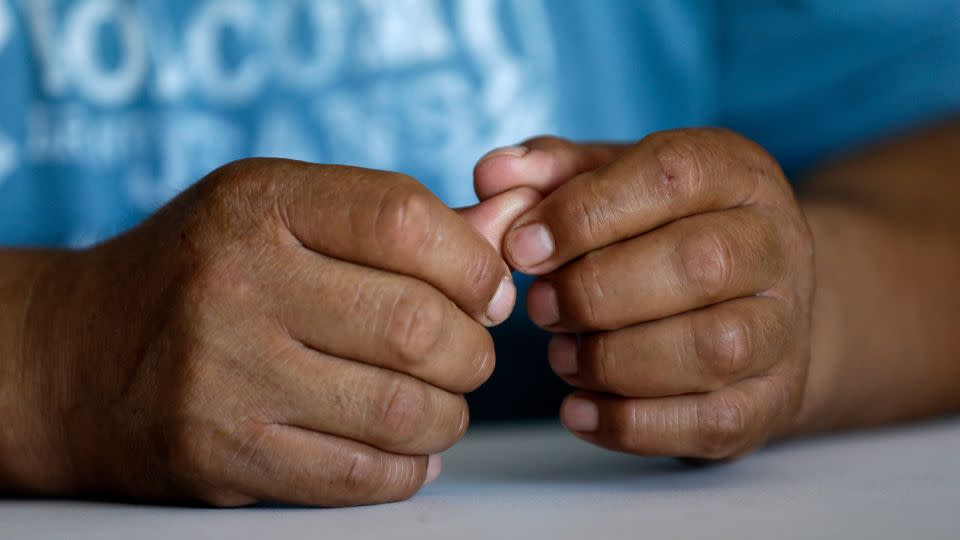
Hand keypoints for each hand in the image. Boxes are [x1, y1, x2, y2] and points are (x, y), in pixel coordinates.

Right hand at [19, 158, 538, 505]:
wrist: (81, 353)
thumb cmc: (207, 270)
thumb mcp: (282, 213)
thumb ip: (393, 221)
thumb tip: (509, 230)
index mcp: (259, 204)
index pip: (404, 220)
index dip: (473, 263)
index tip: (486, 291)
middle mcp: (235, 283)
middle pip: (414, 324)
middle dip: (472, 349)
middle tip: (468, 353)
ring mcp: (224, 374)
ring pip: (399, 409)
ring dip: (449, 412)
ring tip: (441, 401)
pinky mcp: (220, 454)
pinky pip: (359, 475)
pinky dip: (409, 466)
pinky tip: (409, 448)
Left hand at [474, 130, 814, 459]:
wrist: (755, 302)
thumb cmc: (664, 232)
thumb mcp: (614, 182)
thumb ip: (552, 174)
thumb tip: (492, 178)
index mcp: (735, 172)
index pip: (671, 175)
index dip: (585, 213)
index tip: (522, 247)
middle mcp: (775, 243)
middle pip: (698, 263)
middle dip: (596, 291)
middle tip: (540, 307)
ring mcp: (782, 327)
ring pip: (711, 348)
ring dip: (614, 359)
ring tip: (561, 356)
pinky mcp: (770, 399)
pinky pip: (711, 422)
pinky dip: (632, 423)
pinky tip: (580, 409)